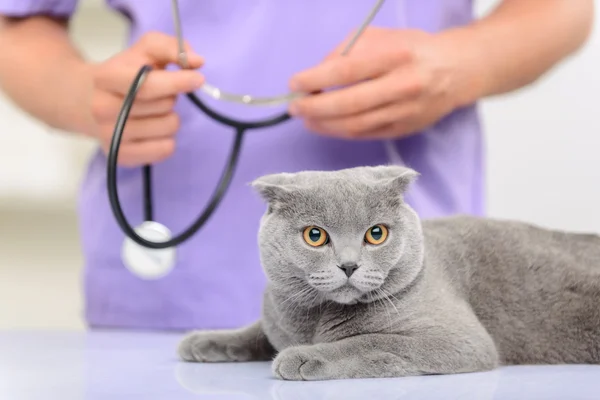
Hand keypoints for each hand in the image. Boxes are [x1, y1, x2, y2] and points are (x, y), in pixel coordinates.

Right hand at [87, 32, 204, 166]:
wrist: (88, 101)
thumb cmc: (125, 73)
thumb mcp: (144, 51)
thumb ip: (172, 48)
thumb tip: (197, 61)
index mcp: (105, 78)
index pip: (148, 85)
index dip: (177, 82)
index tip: (197, 79)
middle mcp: (102, 109)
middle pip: (163, 106)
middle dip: (171, 96)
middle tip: (158, 94)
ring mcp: (110, 135)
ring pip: (168, 127)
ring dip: (171, 117)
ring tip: (154, 112)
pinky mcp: (122, 156)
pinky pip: (165, 149)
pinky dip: (168, 139)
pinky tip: (154, 130)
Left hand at [288, 27, 469, 139]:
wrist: (455, 71)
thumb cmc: (412, 50)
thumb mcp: (381, 37)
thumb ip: (348, 51)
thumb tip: (317, 75)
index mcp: (396, 56)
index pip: (347, 70)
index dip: (316, 79)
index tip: (295, 83)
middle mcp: (403, 86)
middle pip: (349, 104)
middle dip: (315, 108)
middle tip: (295, 107)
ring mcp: (405, 112)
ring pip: (356, 125)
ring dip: (324, 124)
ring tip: (306, 118)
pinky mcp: (404, 130)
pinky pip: (365, 135)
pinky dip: (341, 132)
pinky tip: (326, 126)